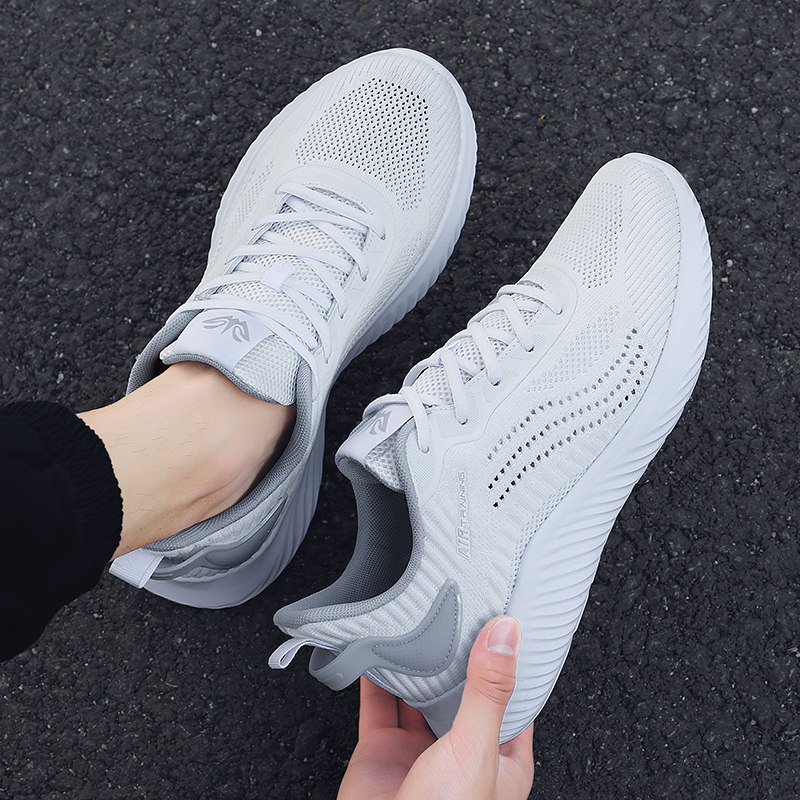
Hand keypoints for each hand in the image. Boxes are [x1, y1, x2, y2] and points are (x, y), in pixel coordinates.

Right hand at [337, 616, 533, 799]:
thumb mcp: (475, 749)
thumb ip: (488, 691)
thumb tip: (505, 636)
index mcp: (499, 756)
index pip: (510, 697)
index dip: (507, 661)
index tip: (503, 621)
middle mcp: (460, 750)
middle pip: (460, 689)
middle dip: (456, 655)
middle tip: (456, 610)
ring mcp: (420, 749)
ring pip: (419, 692)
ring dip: (415, 662)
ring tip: (416, 622)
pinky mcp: (384, 749)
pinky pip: (379, 703)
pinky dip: (375, 674)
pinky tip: (376, 650)